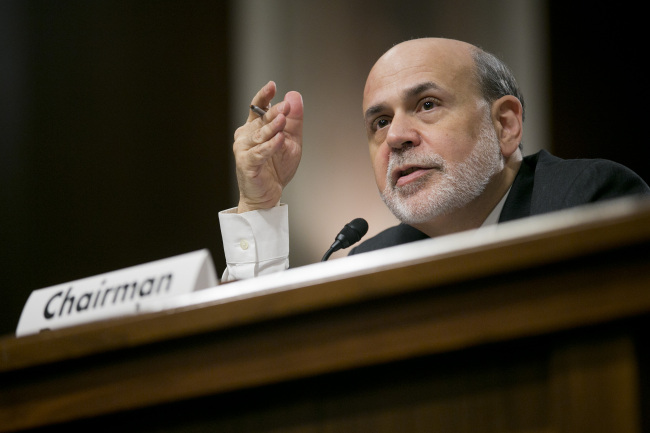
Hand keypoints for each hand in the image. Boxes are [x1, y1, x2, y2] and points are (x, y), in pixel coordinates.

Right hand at [233, 81, 303, 212]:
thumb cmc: (277, 168)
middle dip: (273, 112)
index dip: (264, 96)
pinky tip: (279, 140)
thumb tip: (293, 95)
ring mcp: (244, 149)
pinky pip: (259, 153)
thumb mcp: (291, 141)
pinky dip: (270, 146)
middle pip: (260, 119)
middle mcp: (246, 135)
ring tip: (283, 119)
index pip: (258, 107)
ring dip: (271, 127)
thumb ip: (294, 121)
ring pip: (259, 135)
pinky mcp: (246, 163)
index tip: (272, 85)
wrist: (269, 196)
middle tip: (286, 106)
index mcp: (255, 127)